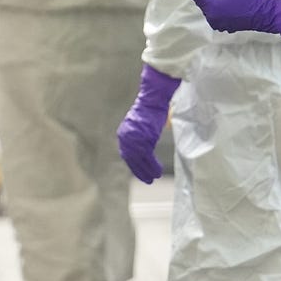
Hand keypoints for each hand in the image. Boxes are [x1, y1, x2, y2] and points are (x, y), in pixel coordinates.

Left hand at [118, 65, 179, 183]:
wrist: (154, 99)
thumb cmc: (152, 110)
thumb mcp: (144, 126)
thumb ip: (143, 137)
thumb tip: (148, 146)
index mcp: (123, 134)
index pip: (126, 155)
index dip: (134, 166)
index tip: (140, 174)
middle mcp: (126, 137)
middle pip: (132, 160)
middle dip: (140, 171)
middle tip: (148, 180)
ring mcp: (134, 138)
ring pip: (140, 160)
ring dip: (148, 170)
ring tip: (154, 178)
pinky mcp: (143, 138)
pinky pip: (147, 157)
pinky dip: (152, 166)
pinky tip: (157, 172)